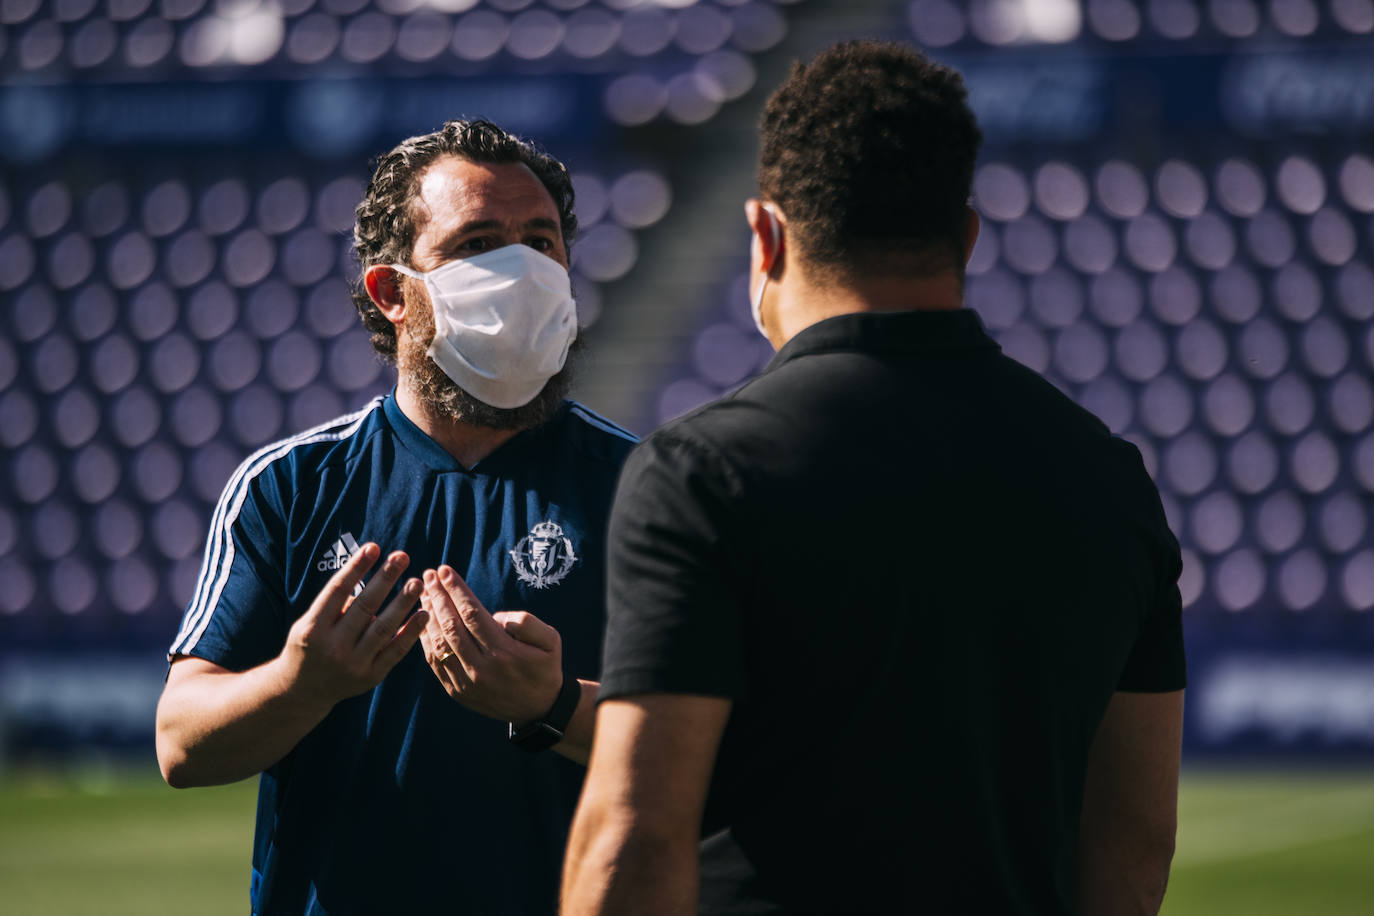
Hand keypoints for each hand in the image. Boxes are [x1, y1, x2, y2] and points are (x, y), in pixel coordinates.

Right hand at [281, 543, 426, 707]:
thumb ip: (336, 603)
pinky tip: (425, 613)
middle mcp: (332, 647)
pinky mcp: (370, 677)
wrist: (302, 691)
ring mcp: (353, 664)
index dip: (356, 567)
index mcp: (312, 628)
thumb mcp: (309, 622)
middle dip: (385, 579)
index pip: (337, 591)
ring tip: (417, 582)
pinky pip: (395, 651)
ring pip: (383, 628)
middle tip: (402, 556)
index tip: (373, 547)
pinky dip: (411, 632)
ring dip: (403, 603)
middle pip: (364, 607)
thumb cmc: (309, 645)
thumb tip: (369, 580)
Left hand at [418, 565, 563, 723]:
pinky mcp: (458, 692)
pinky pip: (435, 663)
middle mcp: (482, 669)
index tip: (444, 571)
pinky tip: (423, 621)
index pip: (472, 614)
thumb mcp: (550, 640)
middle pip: (451, 626)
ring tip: (423, 593)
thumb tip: (494, 616)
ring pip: (439, 644)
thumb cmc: (545, 666)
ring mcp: (467, 683)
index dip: (456, 590)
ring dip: (428, 616)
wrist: (540, 709)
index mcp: (504, 652)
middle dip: (438, 597)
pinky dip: (426, 640)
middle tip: (428, 575)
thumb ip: (525, 622)